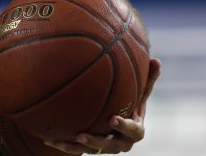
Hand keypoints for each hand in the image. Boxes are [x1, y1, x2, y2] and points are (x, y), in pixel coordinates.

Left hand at [44, 58, 161, 153]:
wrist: (121, 122)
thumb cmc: (132, 103)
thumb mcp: (141, 92)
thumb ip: (148, 79)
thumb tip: (156, 60)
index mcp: (135, 129)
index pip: (133, 131)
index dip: (124, 126)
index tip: (112, 118)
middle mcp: (121, 142)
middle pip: (111, 146)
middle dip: (97, 142)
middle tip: (82, 135)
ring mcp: (106, 147)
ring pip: (91, 150)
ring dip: (76, 146)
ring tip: (61, 141)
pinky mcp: (92, 148)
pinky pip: (78, 149)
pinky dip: (65, 146)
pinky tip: (48, 140)